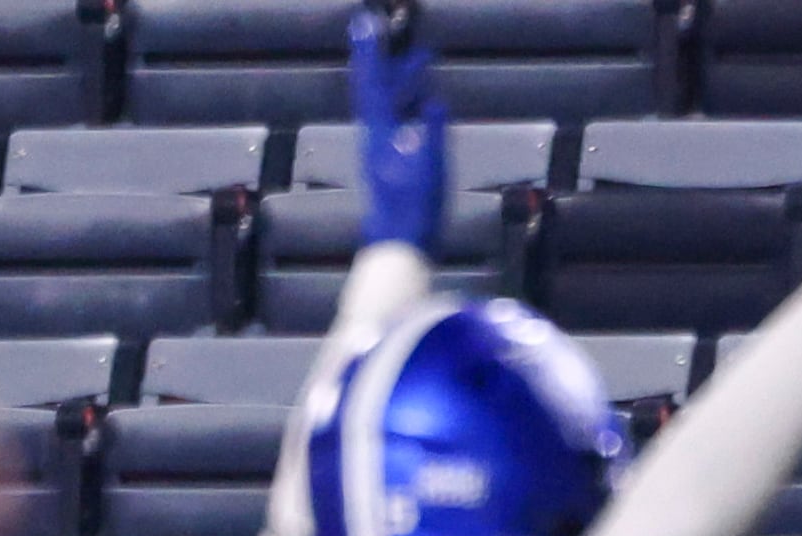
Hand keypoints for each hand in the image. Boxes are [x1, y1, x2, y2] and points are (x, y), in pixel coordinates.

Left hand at [345, 9, 447, 255]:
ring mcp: (382, 151)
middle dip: (379, 57)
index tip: (366, 23)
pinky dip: (408, 103)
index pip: (373, 84)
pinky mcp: (392, 164)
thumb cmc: (413, 211)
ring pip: (387, 104)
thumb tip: (434, 101)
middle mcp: (376, 138)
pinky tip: (422, 102)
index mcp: (380, 134)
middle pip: (374, 88)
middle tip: (378, 28)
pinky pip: (398, 121)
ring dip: (400, 79)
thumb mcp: (428, 169)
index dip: (371, 53)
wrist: (398, 246)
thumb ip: (430, 132)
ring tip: (420, 61)